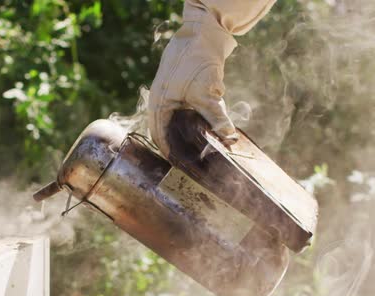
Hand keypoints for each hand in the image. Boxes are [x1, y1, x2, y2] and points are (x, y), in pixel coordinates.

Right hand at [148, 11, 238, 158]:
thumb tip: (228, 137)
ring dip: (193, 137)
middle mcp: (163, 105)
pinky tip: (212, 133)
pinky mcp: (185, 95)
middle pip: (171, 134)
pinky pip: (190, 115)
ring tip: (206, 153)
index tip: (185, 168)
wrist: (202, 34)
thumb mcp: (206, 93)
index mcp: (159, 106)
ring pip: (181, 125)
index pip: (161, 138)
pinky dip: (200, 124)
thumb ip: (216, 117)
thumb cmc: (195, 62)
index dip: (172, 154)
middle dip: (184, 148)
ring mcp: (173, 99)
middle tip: (199, 164)